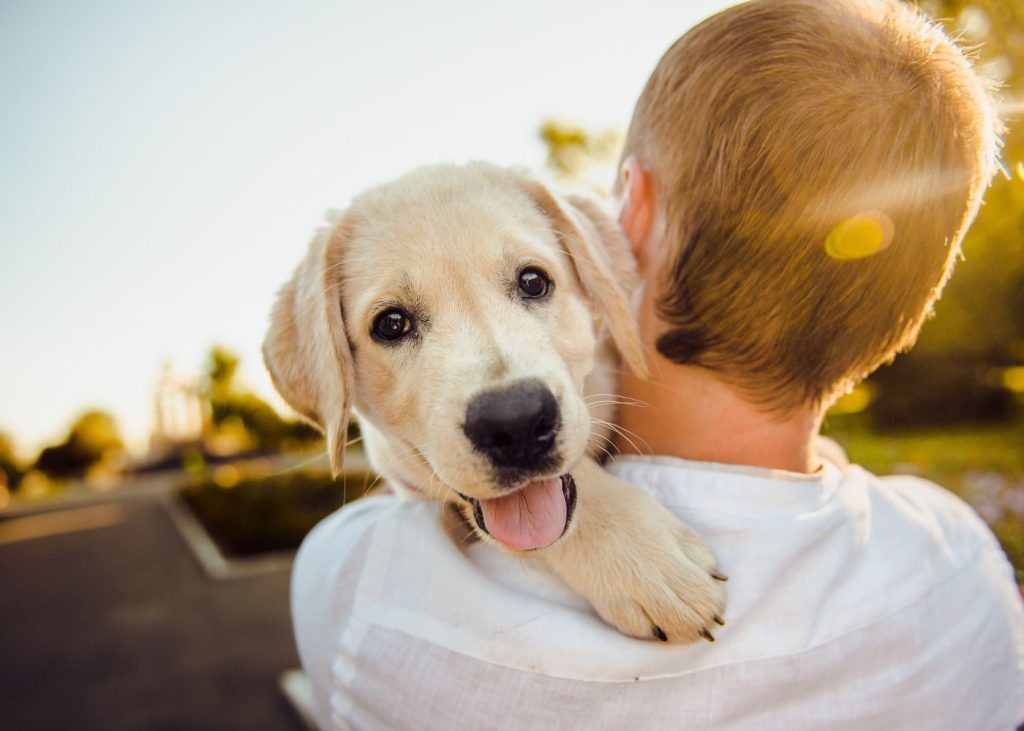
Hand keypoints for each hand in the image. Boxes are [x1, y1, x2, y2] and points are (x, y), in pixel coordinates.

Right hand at [538, 457, 726, 642]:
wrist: (567, 506)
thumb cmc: (616, 505)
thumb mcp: (662, 516)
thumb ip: (689, 545)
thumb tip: (714, 575)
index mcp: (672, 547)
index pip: (707, 589)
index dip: (714, 600)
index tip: (712, 600)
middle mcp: (654, 572)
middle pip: (694, 613)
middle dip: (702, 621)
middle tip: (702, 621)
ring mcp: (629, 589)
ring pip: (669, 626)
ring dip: (681, 632)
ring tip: (681, 629)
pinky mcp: (605, 599)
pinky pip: (635, 628)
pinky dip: (649, 630)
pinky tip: (652, 626)